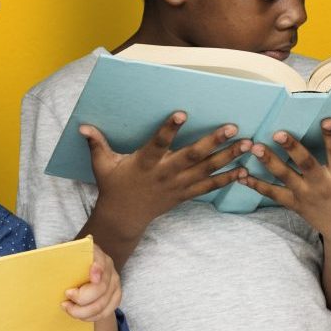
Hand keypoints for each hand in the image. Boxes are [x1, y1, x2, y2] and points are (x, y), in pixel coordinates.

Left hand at [63, 247, 120, 321]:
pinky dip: (90, 317)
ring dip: (82, 311)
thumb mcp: (62, 258)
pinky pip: (105, 312)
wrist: (79, 272)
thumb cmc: (67, 265)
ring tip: (67, 307)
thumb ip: (58, 260)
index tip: (92, 278)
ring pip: (101, 304)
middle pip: (100, 288)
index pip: (99, 260)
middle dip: (81, 298)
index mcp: (95, 254)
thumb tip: (46, 265)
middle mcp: (108, 267)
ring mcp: (114, 283)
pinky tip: (78, 314)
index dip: (97, 269)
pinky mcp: (115, 297)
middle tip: (65, 298)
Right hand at [82, 113, 241, 232]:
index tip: (182, 113)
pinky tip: (244, 171)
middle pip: (191, 157)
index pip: (158, 144)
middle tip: (232, 128)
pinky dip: (226, 179)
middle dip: (213, 142)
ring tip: (247, 145)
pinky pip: (209, 187)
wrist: (123, 218)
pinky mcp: (184, 194)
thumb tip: (82, 126)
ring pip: (206, 171)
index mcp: (145, 163)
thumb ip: (96, 144)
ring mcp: (177, 186)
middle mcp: (164, 174)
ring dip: (228, 158)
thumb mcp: (102, 165)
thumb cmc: (113, 186)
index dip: (169, 129)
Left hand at [235, 120, 330, 245]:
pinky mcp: (295, 204)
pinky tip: (239, 174)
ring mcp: (306, 196)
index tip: (327, 119)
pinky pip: (273, 194)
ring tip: (253, 147)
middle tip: (278, 132)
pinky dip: (256, 185)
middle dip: (292, 149)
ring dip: (267, 163)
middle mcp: (323, 186)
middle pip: (305, 165)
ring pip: (284, 178)